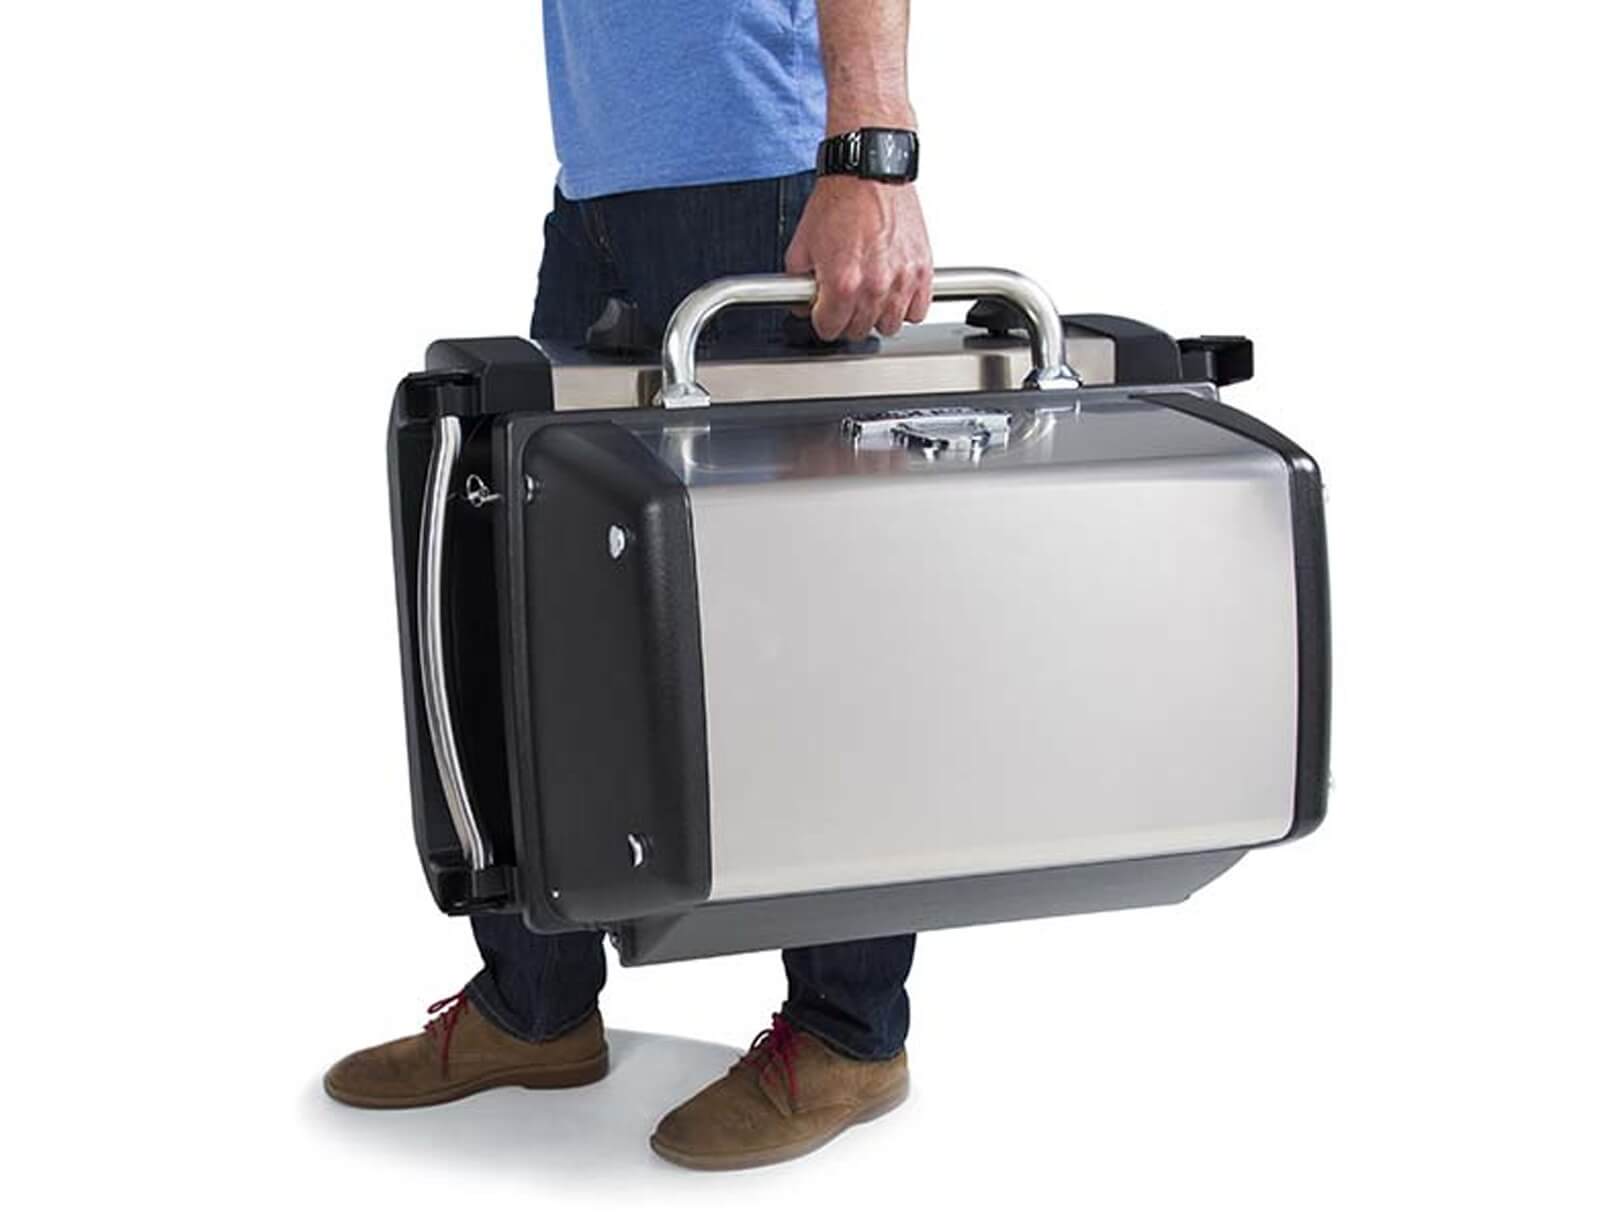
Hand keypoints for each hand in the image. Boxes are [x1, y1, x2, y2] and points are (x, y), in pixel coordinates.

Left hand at [784, 176, 932, 341]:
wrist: (868, 172)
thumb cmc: (839, 200)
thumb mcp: (802, 244)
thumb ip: (798, 283)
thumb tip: (802, 303)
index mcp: (842, 282)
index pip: (830, 329)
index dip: (822, 321)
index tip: (824, 313)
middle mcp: (874, 285)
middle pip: (859, 331)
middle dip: (847, 319)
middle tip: (845, 301)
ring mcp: (902, 279)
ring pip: (890, 326)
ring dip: (878, 316)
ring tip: (870, 297)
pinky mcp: (923, 270)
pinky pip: (918, 311)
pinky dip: (906, 307)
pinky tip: (894, 293)